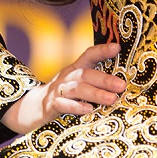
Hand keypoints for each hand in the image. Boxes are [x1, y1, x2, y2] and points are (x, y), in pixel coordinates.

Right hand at [2, 42, 125, 134]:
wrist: (33, 109)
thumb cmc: (64, 96)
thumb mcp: (77, 84)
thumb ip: (94, 81)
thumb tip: (123, 83)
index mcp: (75, 69)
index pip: (89, 56)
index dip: (102, 50)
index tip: (117, 47)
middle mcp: (66, 77)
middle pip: (85, 74)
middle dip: (104, 79)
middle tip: (121, 86)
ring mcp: (57, 91)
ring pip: (77, 89)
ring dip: (95, 93)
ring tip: (111, 99)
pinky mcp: (50, 106)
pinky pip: (63, 104)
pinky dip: (76, 107)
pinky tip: (89, 110)